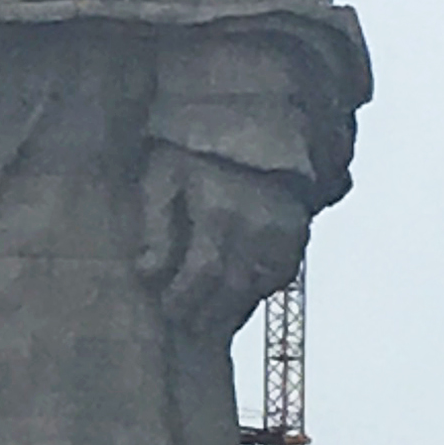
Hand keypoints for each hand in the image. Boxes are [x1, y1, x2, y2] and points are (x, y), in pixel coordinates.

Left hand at [134, 144, 309, 339]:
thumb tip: (147, 272)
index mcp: (220, 210)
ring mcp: (281, 228)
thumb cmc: (193, 150)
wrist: (245, 121)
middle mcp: (256, 223)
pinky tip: (237, 294)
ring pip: (257, 285)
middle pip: (231, 286)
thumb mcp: (162, 176)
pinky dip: (257, 288)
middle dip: (206, 312)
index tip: (168, 309)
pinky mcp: (296, 230)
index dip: (185, 297)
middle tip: (186, 323)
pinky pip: (280, 273)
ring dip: (231, 307)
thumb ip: (155, 225)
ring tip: (208, 318)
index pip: (204, 271)